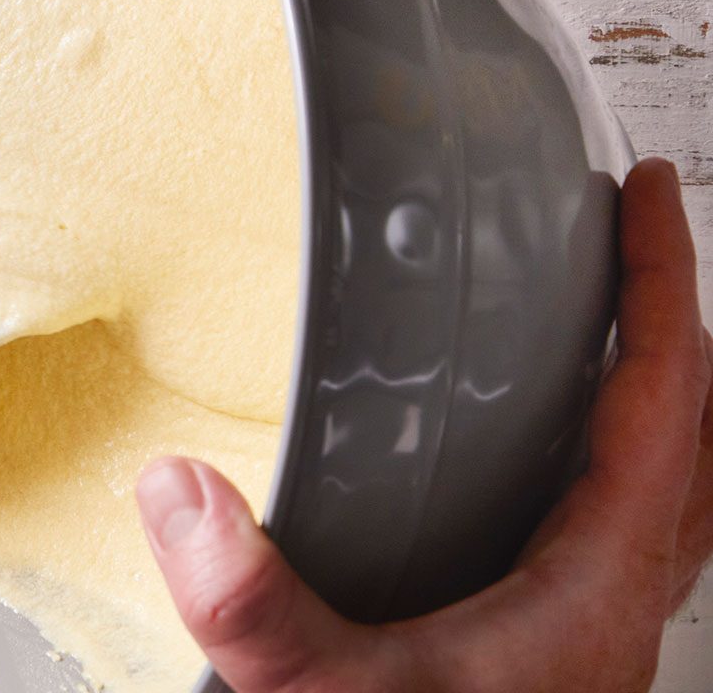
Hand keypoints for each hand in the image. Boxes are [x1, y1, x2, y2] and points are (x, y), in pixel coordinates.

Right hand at [136, 156, 712, 691]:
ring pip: (672, 482)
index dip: (663, 284)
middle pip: (693, 430)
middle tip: (630, 240)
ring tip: (594, 326)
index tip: (650, 196)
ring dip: (653, 388)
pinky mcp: (560, 654)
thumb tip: (181, 492)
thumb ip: (255, 607)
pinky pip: (622, 525)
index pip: (668, 398)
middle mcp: (620, 602)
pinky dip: (610, 456)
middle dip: (669, 319)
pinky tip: (531, 461)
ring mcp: (597, 631)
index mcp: (598, 584)